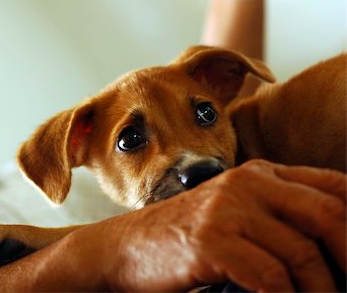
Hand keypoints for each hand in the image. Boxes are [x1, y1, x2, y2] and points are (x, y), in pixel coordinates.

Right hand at [92, 160, 344, 291]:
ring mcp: (226, 209)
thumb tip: (332, 250)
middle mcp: (246, 183)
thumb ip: (278, 220)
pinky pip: (269, 276)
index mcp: (259, 175)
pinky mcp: (209, 240)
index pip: (333, 186)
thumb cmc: (186, 236)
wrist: (128, 246)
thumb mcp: (237, 215)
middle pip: (326, 214)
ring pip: (300, 252)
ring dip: (319, 290)